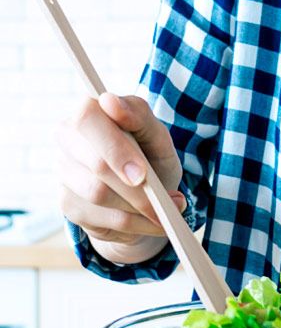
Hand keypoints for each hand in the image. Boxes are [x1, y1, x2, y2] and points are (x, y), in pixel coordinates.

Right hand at [57, 94, 184, 264]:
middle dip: (138, 188)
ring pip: (100, 195)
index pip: (87, 120)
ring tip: (168, 210)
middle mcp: (67, 139)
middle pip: (97, 165)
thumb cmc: (151, 156)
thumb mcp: (157, 136)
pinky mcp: (70, 204)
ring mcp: (64, 173)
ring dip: (142, 207)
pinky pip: (105, 219)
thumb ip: (140, 116)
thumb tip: (110, 102)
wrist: (148, 196)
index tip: (143, 173)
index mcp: (87, 113)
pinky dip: (139, 224)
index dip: (116, 149)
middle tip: (169, 201)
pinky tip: (155, 222)